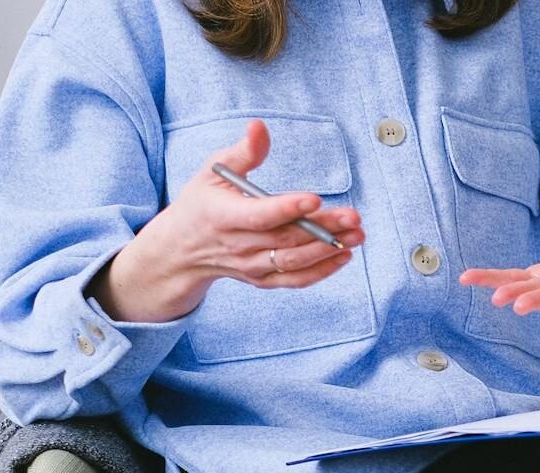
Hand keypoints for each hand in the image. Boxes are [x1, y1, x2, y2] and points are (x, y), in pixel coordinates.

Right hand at [89, 120, 365, 323]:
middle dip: (323, 228)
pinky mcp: (261, 280)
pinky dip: (320, 271)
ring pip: (293, 262)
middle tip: (354, 216)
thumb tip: (260, 126)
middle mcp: (237, 246)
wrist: (182, 250)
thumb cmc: (201, 202)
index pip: (259, 215)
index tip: (314, 198)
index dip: (287, 208)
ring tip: (358, 235)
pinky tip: (344, 255)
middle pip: (285, 239)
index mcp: (222, 216)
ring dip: (328, 250)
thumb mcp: (213, 171)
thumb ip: (242, 152)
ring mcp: (250, 266)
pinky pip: (293, 280)